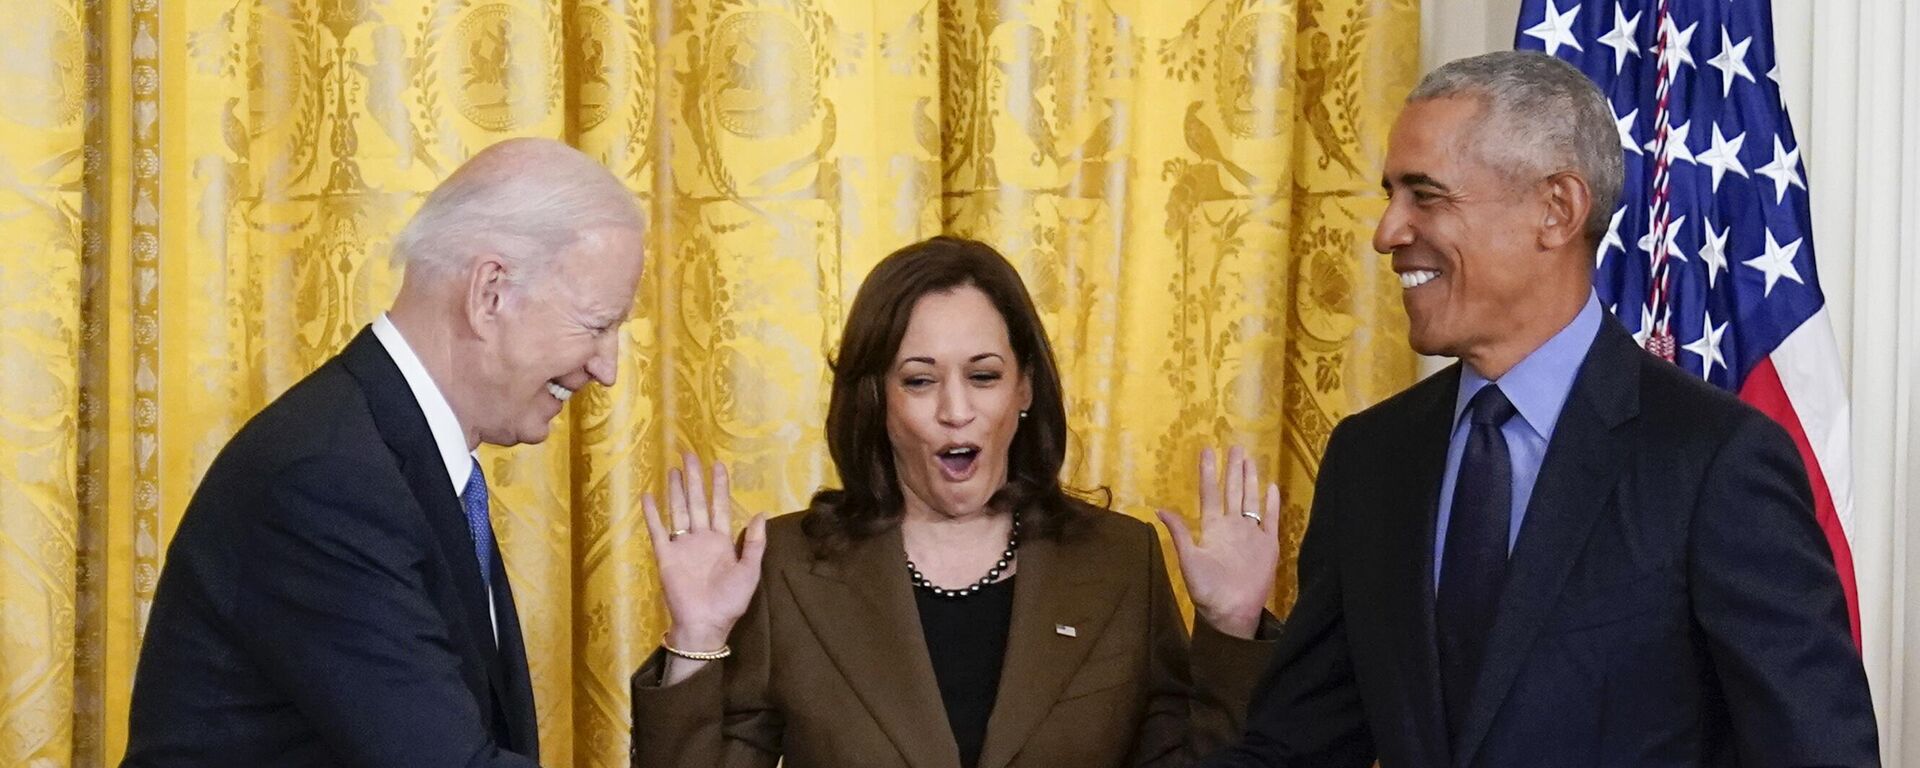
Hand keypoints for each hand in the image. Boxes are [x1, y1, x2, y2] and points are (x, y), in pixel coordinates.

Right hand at [642, 452, 767, 652]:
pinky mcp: (666, 556)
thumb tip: (761, 514)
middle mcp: (701, 539)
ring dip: (676, 491)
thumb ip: (755, 543)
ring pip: (679, 511)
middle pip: (697, 502)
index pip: (719, 507)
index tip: (718, 465)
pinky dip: (653, 514)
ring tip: (674, 469)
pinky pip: (658, 531)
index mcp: (721, 542)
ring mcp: (682, 546)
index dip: (719, 486)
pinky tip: (649, 496)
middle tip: (690, 454)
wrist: (706, 624)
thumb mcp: (750, 571)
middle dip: (695, 479)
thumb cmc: (730, 601)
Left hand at [1156, 445, 1280, 638]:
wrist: (1231, 612)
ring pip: (1251, 499)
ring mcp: (1251, 534)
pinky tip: (1271, 487)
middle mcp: (1232, 526)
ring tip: (1250, 458)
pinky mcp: (1268, 545)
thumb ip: (1180, 533)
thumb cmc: (1207, 590)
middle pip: (1233, 491)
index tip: (1206, 451)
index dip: (1208, 473)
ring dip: (1251, 479)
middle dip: (1233, 469)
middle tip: (1235, 446)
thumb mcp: (1189, 560)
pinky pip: (1271, 519)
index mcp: (1213, 528)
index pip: (1210, 493)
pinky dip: (1272, 503)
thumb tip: (1159, 509)